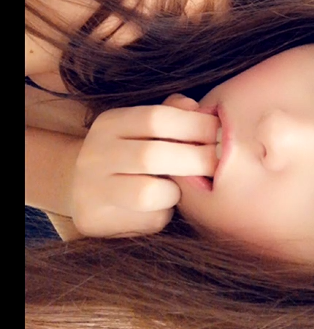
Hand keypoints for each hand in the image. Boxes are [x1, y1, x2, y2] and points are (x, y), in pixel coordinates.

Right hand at [70, 95, 219, 237]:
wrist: (80, 186)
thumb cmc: (127, 151)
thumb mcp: (142, 126)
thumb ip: (171, 113)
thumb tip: (197, 108)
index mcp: (111, 123)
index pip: (156, 118)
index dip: (194, 125)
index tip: (218, 132)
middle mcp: (96, 154)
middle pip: (152, 155)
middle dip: (195, 159)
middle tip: (218, 163)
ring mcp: (93, 189)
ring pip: (148, 192)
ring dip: (176, 192)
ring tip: (179, 190)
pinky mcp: (97, 220)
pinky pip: (149, 220)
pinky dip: (164, 214)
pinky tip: (160, 207)